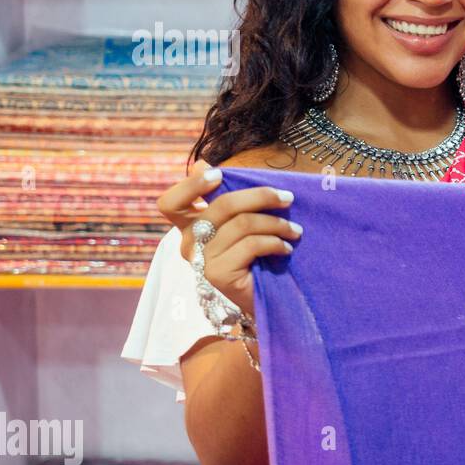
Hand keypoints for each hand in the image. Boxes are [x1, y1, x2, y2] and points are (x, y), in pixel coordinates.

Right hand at [156, 159, 300, 316]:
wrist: (266, 301)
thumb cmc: (255, 257)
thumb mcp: (241, 223)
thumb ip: (227, 197)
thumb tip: (203, 162)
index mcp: (188, 228)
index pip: (170, 203)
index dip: (191, 185)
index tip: (220, 175)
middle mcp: (188, 244)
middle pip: (220, 205)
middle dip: (261, 196)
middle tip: (288, 198)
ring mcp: (200, 261)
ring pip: (242, 224)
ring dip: (277, 223)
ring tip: (295, 230)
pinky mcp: (217, 274)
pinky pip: (250, 245)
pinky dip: (275, 242)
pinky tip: (286, 248)